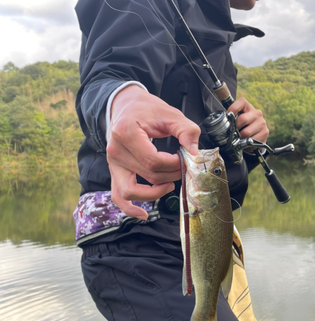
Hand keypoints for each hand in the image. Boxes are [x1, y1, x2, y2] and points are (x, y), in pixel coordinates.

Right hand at [107, 86, 200, 218]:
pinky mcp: (115, 172)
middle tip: (183, 167)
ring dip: (155, 193)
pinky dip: (129, 209)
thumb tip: (194, 152)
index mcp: (126, 133)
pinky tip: (143, 215)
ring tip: (170, 185)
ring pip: (132, 190)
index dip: (174, 165)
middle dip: (171, 175)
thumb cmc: (147, 109)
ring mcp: (113, 163)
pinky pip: (118, 196)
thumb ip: (186, 130)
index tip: (184, 158)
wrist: (126, 105)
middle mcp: (116, 151)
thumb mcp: (170, 113)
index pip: (154, 161)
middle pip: (148, 175)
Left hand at [227, 97, 268, 146]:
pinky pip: (252, 140)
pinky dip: (247, 142)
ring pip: (246, 132)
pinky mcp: (265, 132)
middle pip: (242, 119)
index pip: (241, 102)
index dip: (232, 109)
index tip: (228, 117)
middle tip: (233, 132)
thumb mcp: (237, 120)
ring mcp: (262, 122)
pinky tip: (247, 141)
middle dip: (235, 128)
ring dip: (240, 137)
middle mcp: (257, 113)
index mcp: (248, 107)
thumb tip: (222, 122)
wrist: (255, 138)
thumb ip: (231, 118)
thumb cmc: (243, 127)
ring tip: (240, 138)